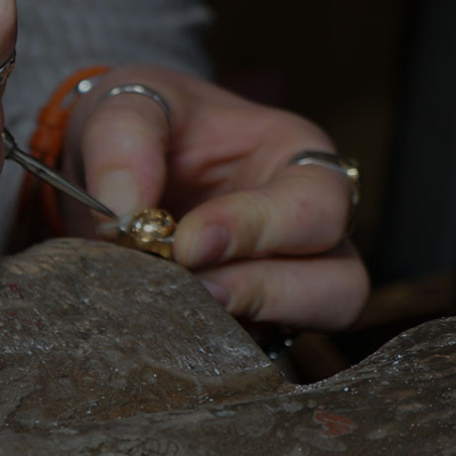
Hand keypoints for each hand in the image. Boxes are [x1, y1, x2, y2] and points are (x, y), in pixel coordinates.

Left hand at [64, 65, 368, 330]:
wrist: (115, 159)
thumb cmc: (145, 121)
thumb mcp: (128, 103)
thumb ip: (124, 141)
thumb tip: (127, 210)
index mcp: (296, 158)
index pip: (314, 206)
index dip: (259, 229)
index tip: (188, 243)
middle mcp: (306, 229)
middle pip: (340, 283)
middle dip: (266, 291)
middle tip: (193, 287)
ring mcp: (285, 282)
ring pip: (313, 327)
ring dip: (249, 325)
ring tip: (180, 308)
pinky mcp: (251, 321)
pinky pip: (258, 352)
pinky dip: (217, 347)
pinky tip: (168, 326)